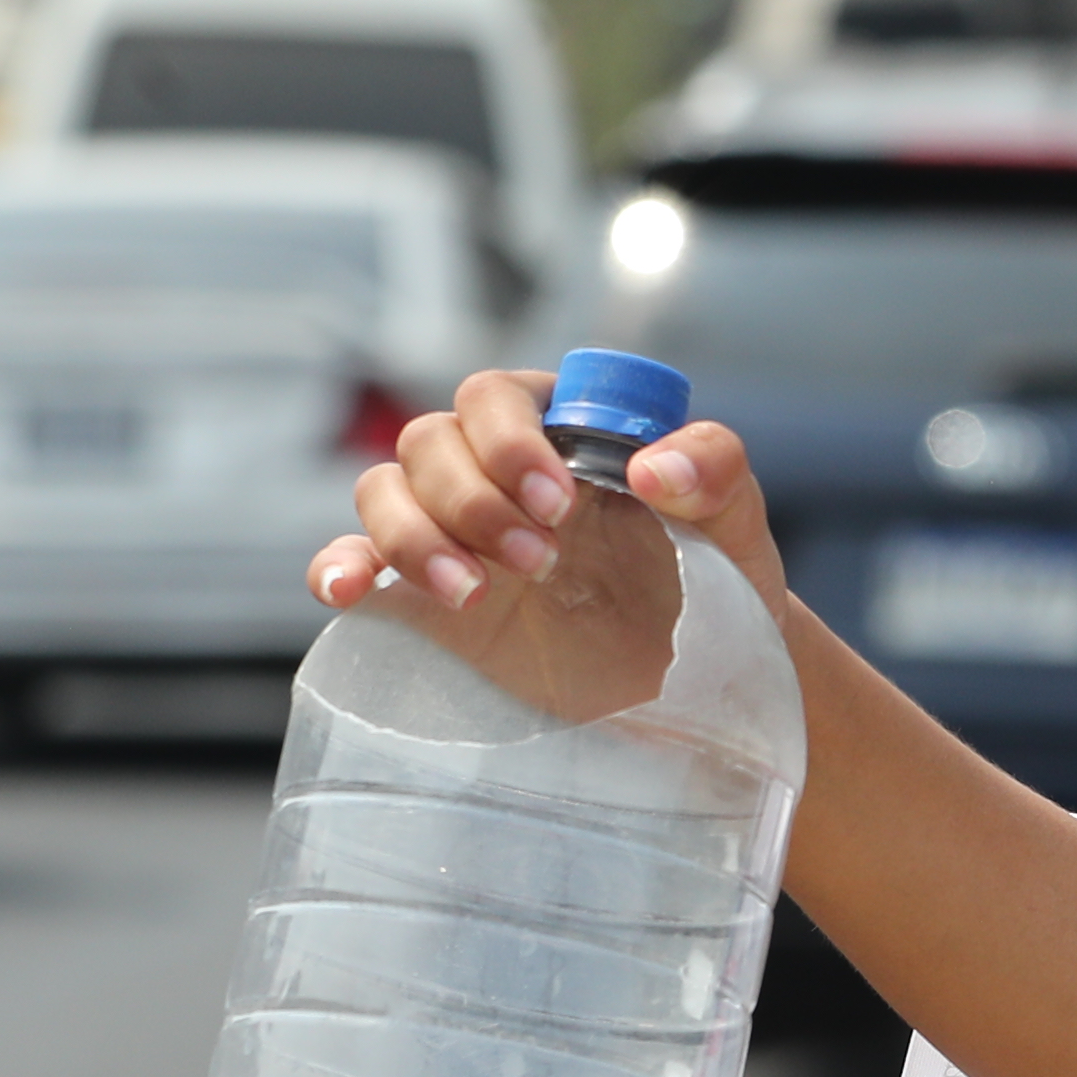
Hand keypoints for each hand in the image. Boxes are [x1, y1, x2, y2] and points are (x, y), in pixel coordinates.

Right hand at [307, 368, 792, 728]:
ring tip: (477, 595)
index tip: (560, 504)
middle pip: (429, 443)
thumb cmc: (716, 582)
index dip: (511, 442)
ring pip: (382, 492)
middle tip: (540, 561)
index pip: (494, 397)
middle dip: (473, 500)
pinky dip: (340, 566)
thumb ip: (715, 469)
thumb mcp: (736, 522)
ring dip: (415, 536)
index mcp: (557, 433)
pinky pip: (354, 560)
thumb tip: (654, 469)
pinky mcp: (424, 598)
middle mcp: (492, 472)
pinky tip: (349, 590)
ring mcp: (452, 532)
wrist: (698, 680)